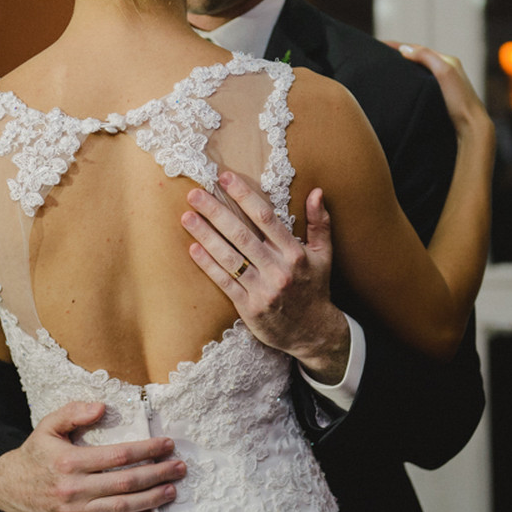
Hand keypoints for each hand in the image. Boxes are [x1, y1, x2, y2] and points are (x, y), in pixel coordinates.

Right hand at [0, 401, 185, 511]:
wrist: (8, 487)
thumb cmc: (35, 453)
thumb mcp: (48, 425)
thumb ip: (74, 413)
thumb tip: (102, 408)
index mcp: (69, 461)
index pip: (118, 456)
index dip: (146, 450)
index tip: (167, 445)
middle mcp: (73, 488)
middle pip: (125, 483)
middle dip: (157, 474)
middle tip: (179, 468)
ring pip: (121, 507)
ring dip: (151, 499)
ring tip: (171, 490)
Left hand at [181, 171, 350, 382]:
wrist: (313, 333)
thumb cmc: (315, 288)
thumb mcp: (324, 255)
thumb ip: (320, 223)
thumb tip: (317, 191)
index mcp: (295, 253)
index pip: (266, 218)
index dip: (244, 196)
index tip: (224, 178)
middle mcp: (279, 269)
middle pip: (242, 235)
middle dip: (216, 212)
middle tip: (194, 194)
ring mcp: (263, 289)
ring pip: (230, 258)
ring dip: (206, 236)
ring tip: (187, 217)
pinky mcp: (249, 308)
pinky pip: (225, 282)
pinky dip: (208, 265)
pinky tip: (193, 248)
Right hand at [386, 42, 490, 139]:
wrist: (471, 127)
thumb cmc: (460, 100)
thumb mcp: (444, 72)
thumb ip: (426, 57)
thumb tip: (404, 49)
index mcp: (448, 61)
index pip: (418, 49)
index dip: (399, 46)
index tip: (380, 44)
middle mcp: (447, 70)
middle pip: (419, 58)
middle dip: (400, 55)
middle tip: (380, 55)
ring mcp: (444, 84)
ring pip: (420, 71)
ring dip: (405, 68)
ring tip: (388, 69)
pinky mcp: (441, 97)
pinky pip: (421, 83)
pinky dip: (410, 80)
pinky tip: (403, 86)